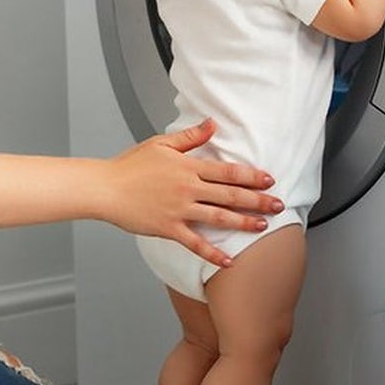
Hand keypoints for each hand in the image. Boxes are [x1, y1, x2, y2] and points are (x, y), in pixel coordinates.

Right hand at [104, 119, 281, 265]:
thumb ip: (191, 137)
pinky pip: (195, 243)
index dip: (252, 176)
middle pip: (230, 195)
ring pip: (218, 218)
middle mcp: (188, 188)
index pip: (228, 171)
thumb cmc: (130, 165)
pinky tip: (228, 260)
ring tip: (262, 226)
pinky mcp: (168, 228)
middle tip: (279, 205)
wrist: (105, 188)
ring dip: (243, 223)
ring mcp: (179, 210)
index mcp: (188, 167)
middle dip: (258, 200)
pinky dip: (213, 253)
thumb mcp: (161, 143)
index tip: (269, 180)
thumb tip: (212, 124)